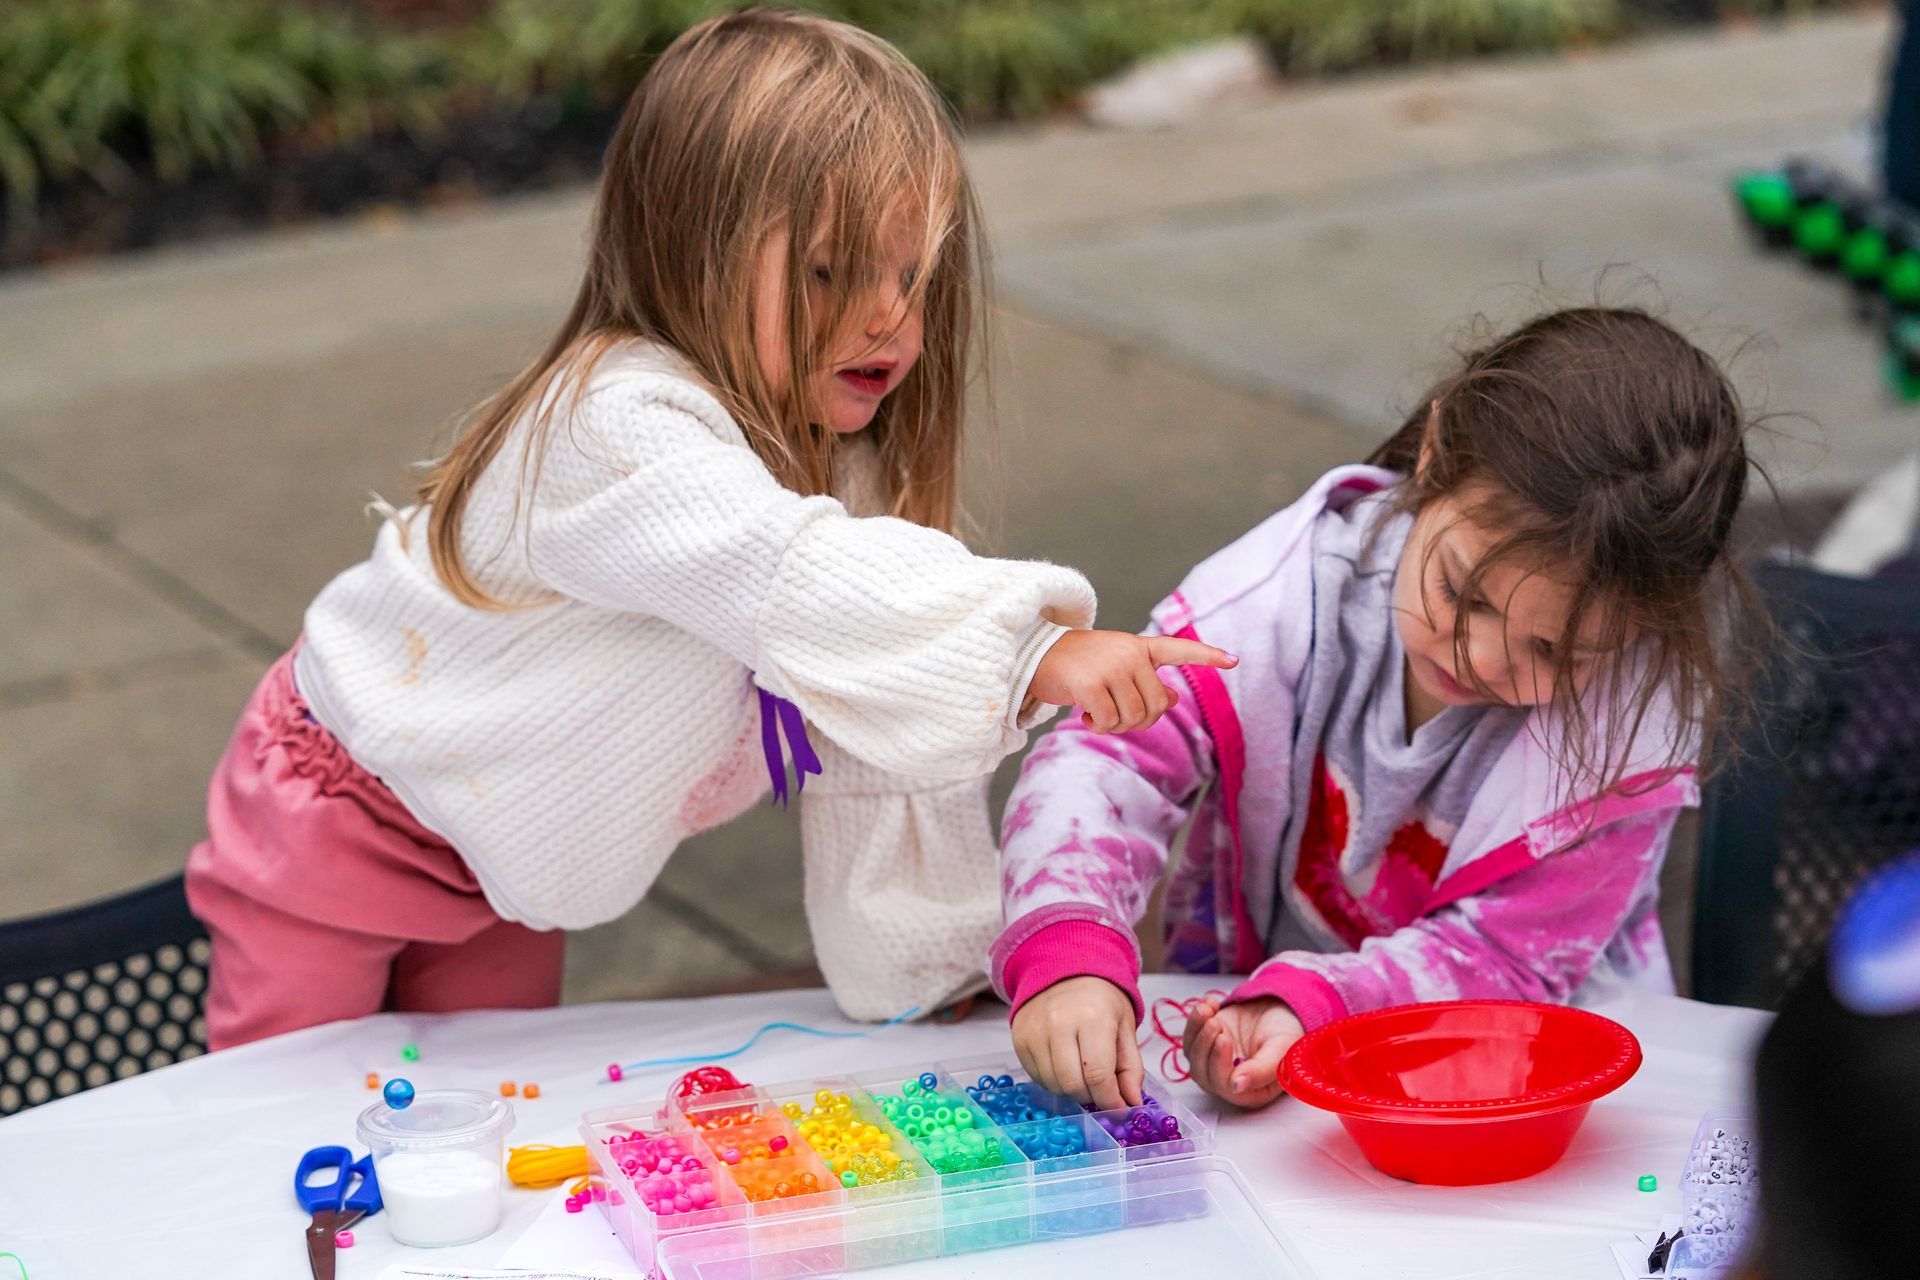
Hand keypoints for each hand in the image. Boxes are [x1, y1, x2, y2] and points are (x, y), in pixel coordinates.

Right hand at [1011, 975, 1143, 1111]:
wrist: (1064, 973)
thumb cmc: (1099, 1001)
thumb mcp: (1124, 1028)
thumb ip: (1131, 1068)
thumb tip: (1132, 1103)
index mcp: (1093, 1017)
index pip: (1098, 1075)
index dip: (1110, 1100)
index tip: (1119, 1109)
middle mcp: (1059, 1023)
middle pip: (1073, 1085)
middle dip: (1092, 1097)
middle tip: (1100, 1090)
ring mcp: (1034, 1032)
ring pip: (1054, 1085)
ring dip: (1072, 1091)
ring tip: (1082, 1074)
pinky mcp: (1019, 1040)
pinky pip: (1037, 1078)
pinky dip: (1054, 1082)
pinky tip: (1064, 1066)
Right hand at [1029, 631, 1236, 733]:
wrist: (1035, 656)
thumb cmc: (1077, 666)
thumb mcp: (1114, 669)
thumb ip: (1145, 682)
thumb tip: (1174, 698)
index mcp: (1138, 647)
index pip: (1178, 650)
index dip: (1207, 656)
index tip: (1234, 661)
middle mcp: (1129, 654)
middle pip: (1155, 706)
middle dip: (1137, 720)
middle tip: (1113, 714)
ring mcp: (1111, 667)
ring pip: (1134, 717)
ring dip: (1115, 725)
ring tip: (1096, 712)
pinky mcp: (1091, 684)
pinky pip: (1109, 722)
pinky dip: (1098, 726)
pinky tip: (1084, 714)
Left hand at [1182, 996, 1303, 1108]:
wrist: (1280, 1011)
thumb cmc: (1286, 1034)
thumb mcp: (1281, 1050)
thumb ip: (1261, 1070)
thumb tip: (1236, 1086)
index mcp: (1251, 1092)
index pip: (1225, 1087)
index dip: (1219, 1064)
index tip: (1224, 1039)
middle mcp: (1229, 1082)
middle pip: (1203, 1073)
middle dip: (1205, 1046)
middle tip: (1216, 1023)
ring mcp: (1214, 1063)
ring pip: (1193, 1055)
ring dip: (1197, 1031)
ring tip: (1211, 1010)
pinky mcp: (1205, 1044)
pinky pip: (1190, 1037)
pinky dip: (1195, 1019)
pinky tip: (1210, 1005)